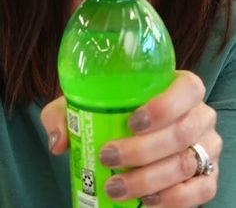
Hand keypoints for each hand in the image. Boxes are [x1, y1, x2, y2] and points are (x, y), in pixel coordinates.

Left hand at [41, 71, 221, 207]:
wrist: (140, 134)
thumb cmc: (117, 112)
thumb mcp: (89, 103)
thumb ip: (66, 114)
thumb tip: (59, 142)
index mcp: (180, 87)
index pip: (187, 89)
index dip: (165, 106)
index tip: (132, 123)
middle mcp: (200, 114)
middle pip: (183, 132)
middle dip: (143, 150)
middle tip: (108, 156)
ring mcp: (208, 146)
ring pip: (187, 164)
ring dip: (149, 179)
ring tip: (116, 188)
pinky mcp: (208, 175)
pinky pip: (202, 192)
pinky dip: (174, 200)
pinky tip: (146, 201)